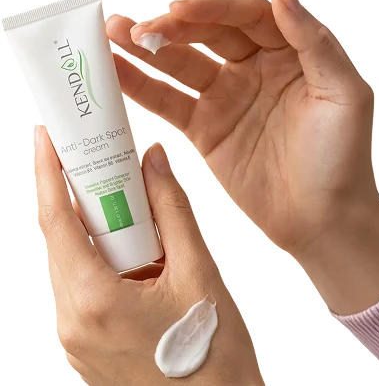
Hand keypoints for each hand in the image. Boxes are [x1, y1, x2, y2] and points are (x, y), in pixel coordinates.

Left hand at [35, 125, 263, 385]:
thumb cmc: (214, 357)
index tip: (49, 136)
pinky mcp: (89, 342)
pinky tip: (135, 252)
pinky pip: (84, 285)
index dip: (49, 171)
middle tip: (108, 165)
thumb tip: (154, 162)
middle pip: (65, 238)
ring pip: (74, 261)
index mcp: (95, 302)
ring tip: (131, 210)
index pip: (55, 220)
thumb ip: (172, 210)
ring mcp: (78, 337)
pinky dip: (102, 258)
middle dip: (83, 197)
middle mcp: (74, 322)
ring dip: (97, 229)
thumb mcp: (198, 273)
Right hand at [106, 0, 375, 258]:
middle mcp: (253, 70)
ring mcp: (226, 100)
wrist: (319, 217)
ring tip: (112, 35)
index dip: (212, 8)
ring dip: (145, 50)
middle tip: (137, 28)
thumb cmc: (341, 160)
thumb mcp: (344, 95)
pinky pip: (170, 103)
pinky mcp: (206, 129)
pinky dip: (142, 89)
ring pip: (180, 66)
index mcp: (289, 53)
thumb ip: (314, 43)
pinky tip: (117, 73)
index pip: (245, 15)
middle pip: (205, 35)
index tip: (178, 9)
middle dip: (171, 28)